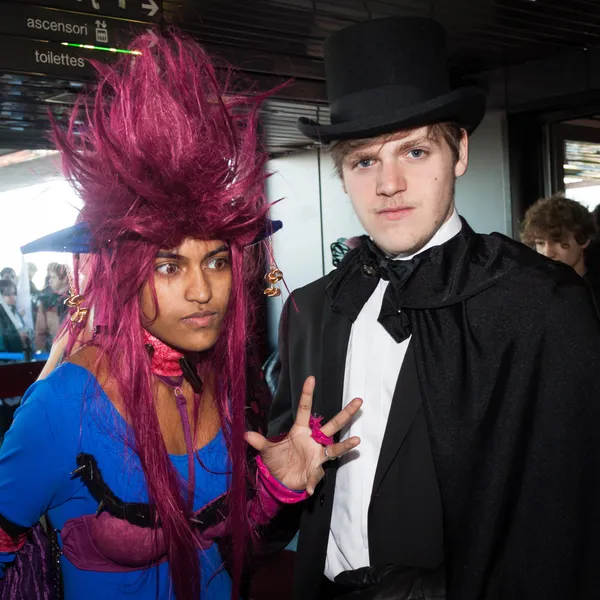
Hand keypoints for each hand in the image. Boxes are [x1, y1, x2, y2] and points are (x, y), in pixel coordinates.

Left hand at [246, 376, 361, 494]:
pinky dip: (310, 482)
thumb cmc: (276, 460)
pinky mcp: (316, 470)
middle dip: (346, 413)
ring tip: (356, 441)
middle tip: (359, 401)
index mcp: (300, 430)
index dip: (307, 394)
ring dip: (346, 445)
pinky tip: (307, 488)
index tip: (311, 378)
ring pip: (335, 447)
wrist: (280, 481)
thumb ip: (259, 442)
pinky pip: (316, 476)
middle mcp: (313, 440)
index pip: (305, 409)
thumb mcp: (266, 450)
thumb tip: (246, 434)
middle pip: (333, 424)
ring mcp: (317, 454)